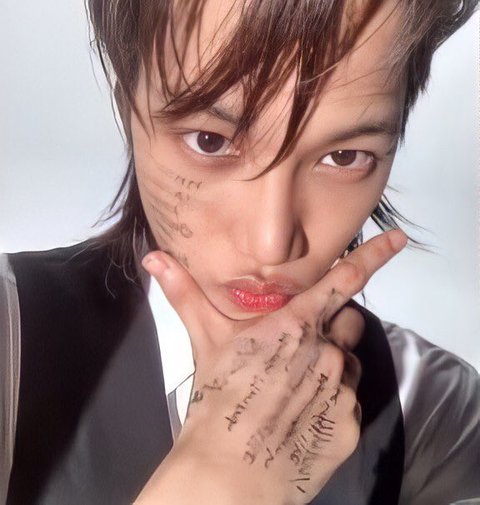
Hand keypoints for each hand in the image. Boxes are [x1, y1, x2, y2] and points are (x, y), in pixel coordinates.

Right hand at [135, 229, 406, 504]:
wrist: (228, 473)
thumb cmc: (217, 400)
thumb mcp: (204, 343)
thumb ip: (185, 294)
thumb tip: (152, 257)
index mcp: (296, 324)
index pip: (345, 280)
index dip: (375, 256)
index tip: (399, 240)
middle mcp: (328, 351)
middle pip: (349, 322)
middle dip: (334, 327)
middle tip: (302, 347)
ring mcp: (344, 390)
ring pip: (351, 363)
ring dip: (334, 366)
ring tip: (297, 388)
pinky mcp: (350, 424)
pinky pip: (351, 401)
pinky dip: (334, 402)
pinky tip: (303, 417)